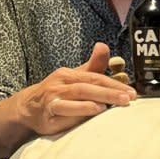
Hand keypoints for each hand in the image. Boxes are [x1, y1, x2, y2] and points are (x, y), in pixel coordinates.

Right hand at [19, 42, 136, 136]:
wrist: (28, 108)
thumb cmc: (55, 93)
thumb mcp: (72, 79)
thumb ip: (91, 66)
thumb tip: (103, 46)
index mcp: (68, 74)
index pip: (95, 76)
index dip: (114, 83)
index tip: (132, 91)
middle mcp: (61, 83)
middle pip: (89, 84)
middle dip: (111, 90)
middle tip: (129, 97)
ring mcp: (54, 96)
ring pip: (79, 94)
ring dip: (99, 97)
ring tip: (117, 102)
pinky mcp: (49, 112)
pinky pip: (65, 109)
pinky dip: (81, 109)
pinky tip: (95, 110)